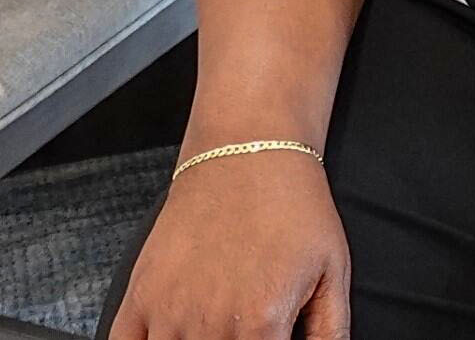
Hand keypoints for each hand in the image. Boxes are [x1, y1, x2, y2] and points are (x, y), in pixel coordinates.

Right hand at [108, 152, 350, 338]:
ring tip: (216, 332)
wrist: (246, 153)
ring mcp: (168, 314)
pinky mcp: (141, 296)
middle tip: (244, 333)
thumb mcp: (332, 274)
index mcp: (261, 327)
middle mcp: (209, 327)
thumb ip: (330, 335)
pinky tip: (166, 339)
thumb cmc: (293, 209)